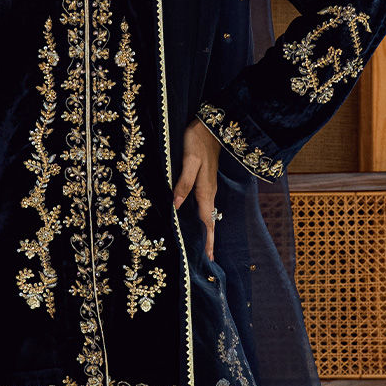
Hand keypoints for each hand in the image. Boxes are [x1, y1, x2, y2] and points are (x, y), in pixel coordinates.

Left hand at [173, 118, 221, 260]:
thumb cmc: (197, 142)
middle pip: (210, 221)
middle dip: (209, 240)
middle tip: (208, 259)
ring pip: (207, 214)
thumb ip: (183, 184)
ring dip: (207, 230)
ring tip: (204, 245)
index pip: (207, 222)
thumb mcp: (189, 162)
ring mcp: (208, 187)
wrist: (210, 126)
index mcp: (205, 191)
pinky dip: (204, 217)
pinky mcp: (205, 181)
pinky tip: (198, 218)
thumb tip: (176, 207)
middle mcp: (209, 192)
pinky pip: (204, 205)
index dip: (208, 240)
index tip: (209, 259)